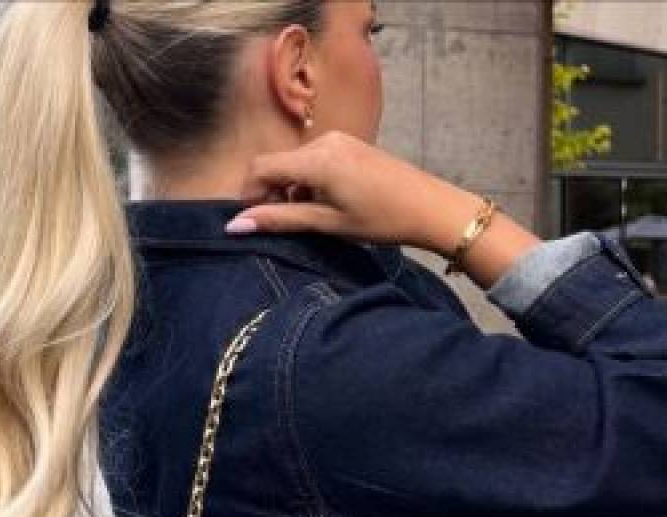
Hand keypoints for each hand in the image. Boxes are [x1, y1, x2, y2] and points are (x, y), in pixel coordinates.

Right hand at [227, 130, 474, 251]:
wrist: (430, 207)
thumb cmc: (381, 220)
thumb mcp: (328, 224)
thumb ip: (281, 220)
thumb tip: (236, 226)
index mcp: (316, 159)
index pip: (262, 167)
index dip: (249, 194)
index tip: (251, 221)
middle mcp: (323, 141)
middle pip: (278, 164)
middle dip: (271, 194)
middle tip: (281, 226)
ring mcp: (338, 140)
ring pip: (296, 164)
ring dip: (292, 191)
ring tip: (310, 220)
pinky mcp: (349, 145)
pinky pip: (315, 161)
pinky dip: (309, 183)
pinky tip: (326, 205)